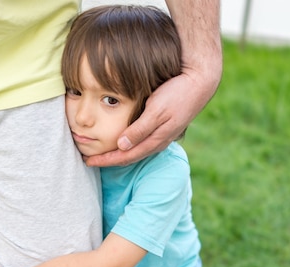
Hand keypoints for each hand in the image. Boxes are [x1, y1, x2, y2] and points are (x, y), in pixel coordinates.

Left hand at [85, 62, 219, 166]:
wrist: (201, 82)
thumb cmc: (178, 93)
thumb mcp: (157, 110)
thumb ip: (140, 129)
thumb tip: (121, 146)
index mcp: (155, 140)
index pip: (125, 156)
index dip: (106, 160)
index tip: (88, 162)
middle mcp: (158, 141)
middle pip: (129, 156)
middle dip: (109, 160)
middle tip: (89, 161)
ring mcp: (162, 134)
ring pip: (135, 150)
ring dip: (118, 153)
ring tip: (101, 153)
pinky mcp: (163, 126)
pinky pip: (141, 141)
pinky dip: (127, 144)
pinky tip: (121, 140)